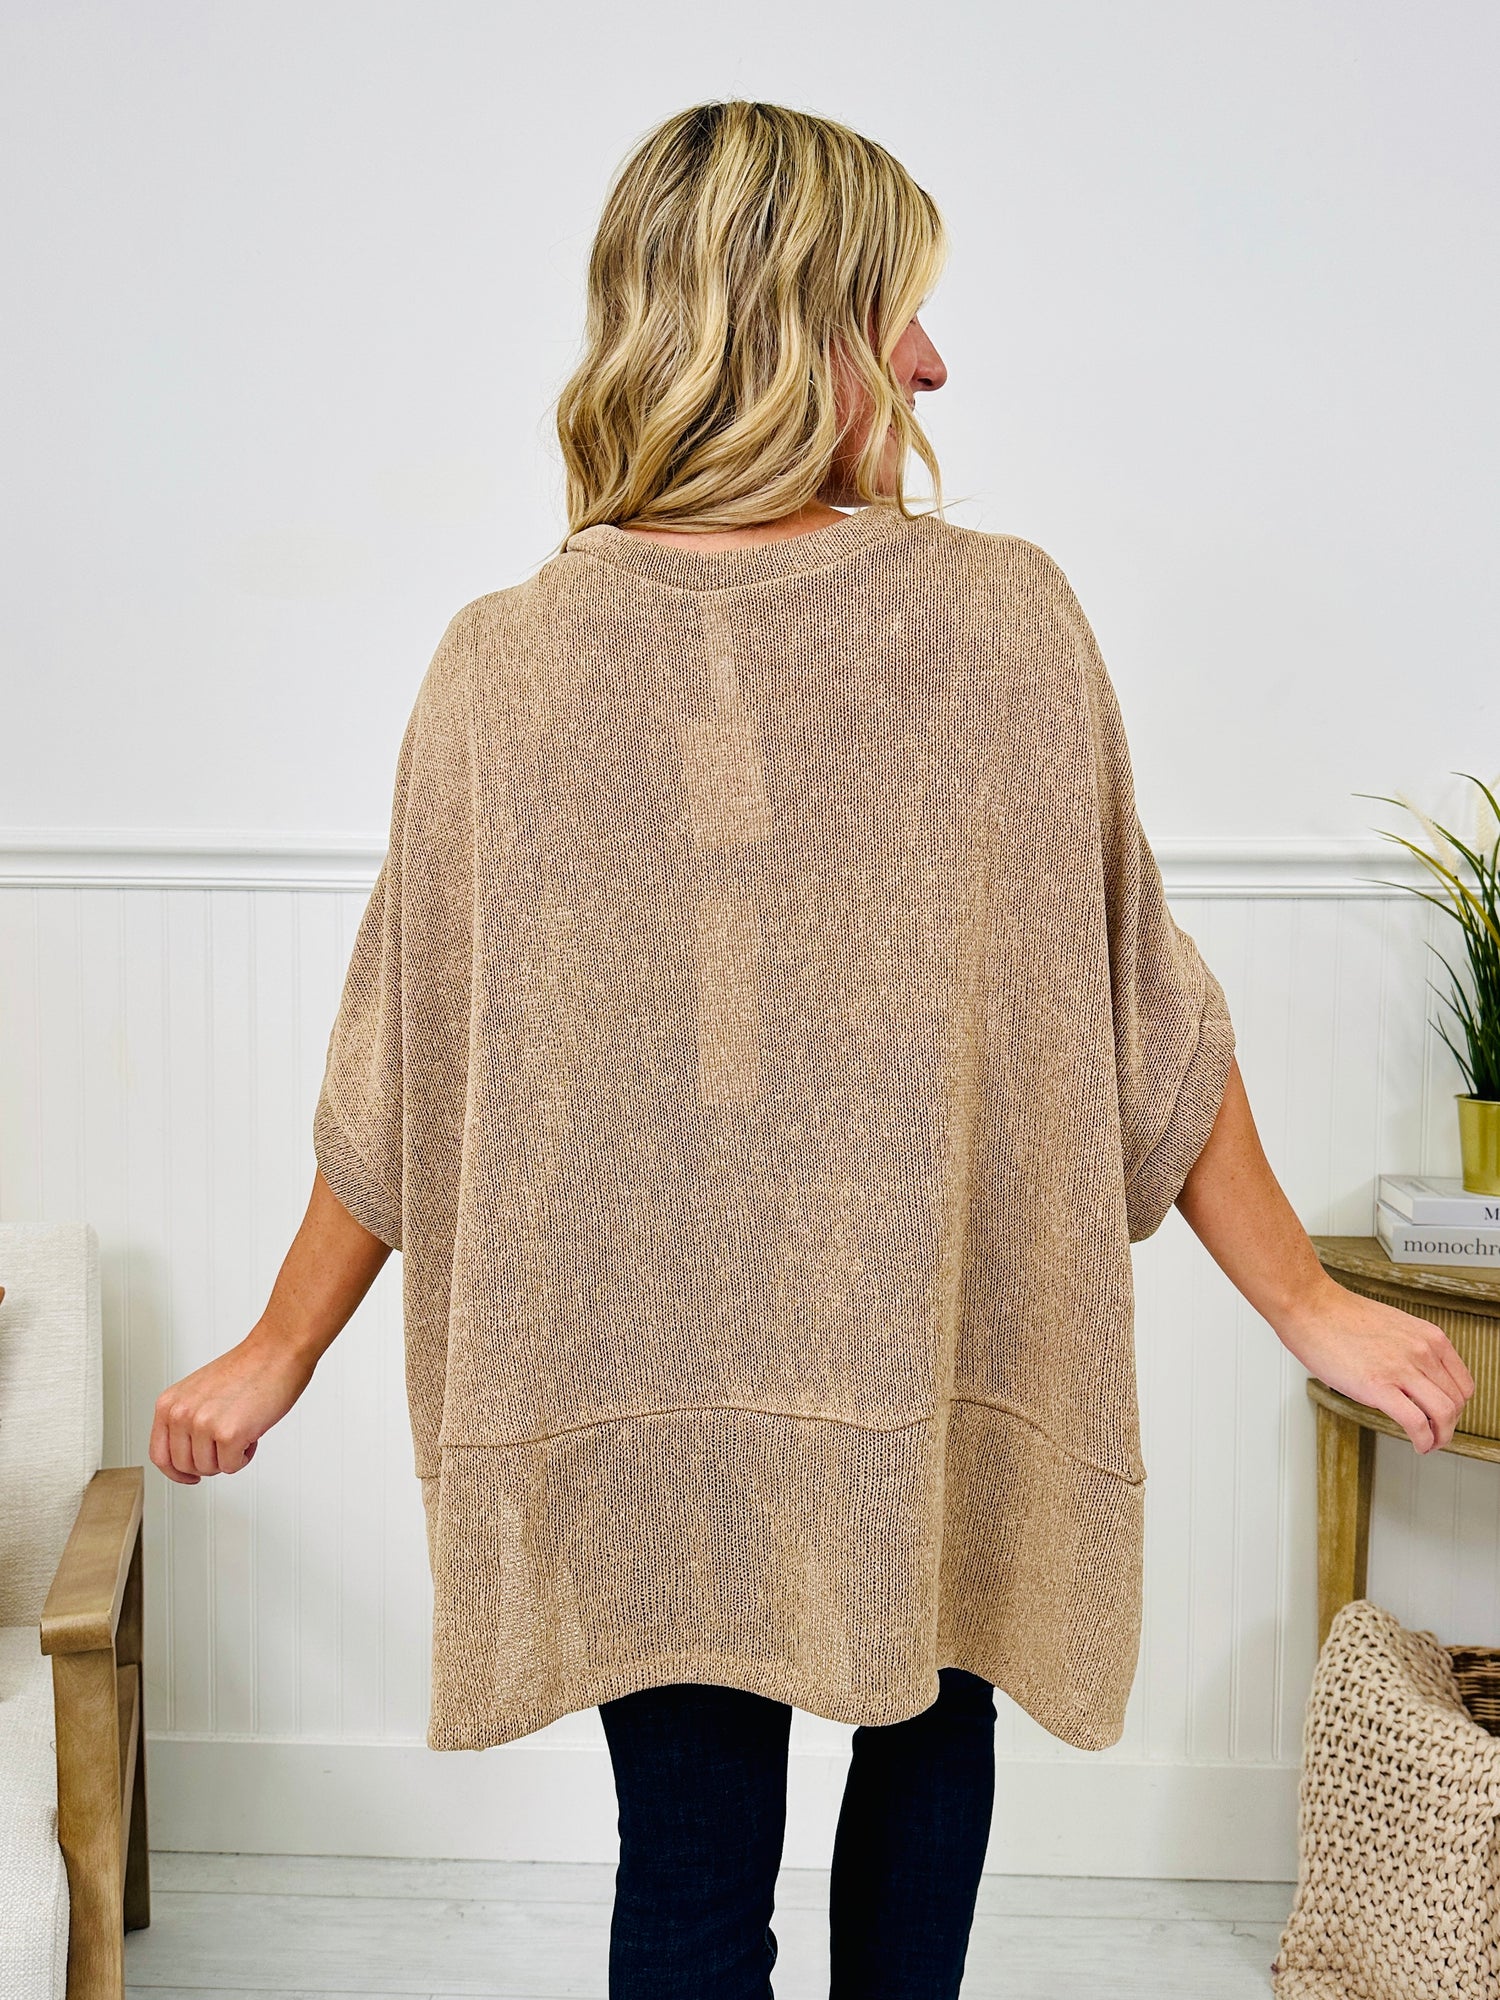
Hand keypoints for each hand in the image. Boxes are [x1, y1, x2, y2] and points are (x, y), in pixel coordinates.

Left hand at [150, 1326, 316, 1483]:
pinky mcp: (228, 1434)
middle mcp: (181, 1414)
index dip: (175, 1472)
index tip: (188, 1475)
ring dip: (229, 1457)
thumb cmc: (248, 1368)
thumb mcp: (199, 1392)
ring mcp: (203, 1424)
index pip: (160, 1455)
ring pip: (209, 1469)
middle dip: (210, 1462)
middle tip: (227, 1444)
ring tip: (242, 1430)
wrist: (277, 1351)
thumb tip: (187, 1451)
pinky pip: (231, 1466)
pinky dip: (245, 1456)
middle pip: (185, 1466)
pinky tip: (251, 1433)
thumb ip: (186, 1420)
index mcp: (169, 1403)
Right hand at [1274, 1276, 1475, 1452]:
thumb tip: (1418, 1380)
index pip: (1464, 1384)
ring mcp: (1401, 1368)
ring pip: (1445, 1415)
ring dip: (1441, 1437)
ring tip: (1430, 1444)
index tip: (1444, 1415)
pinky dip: (1424, 1441)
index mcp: (1429, 1336)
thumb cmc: (1339, 1316)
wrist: (1309, 1306)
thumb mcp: (1394, 1326)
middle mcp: (1422, 1351)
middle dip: (1449, 1424)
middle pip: (1457, 1402)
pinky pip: (1416, 1423)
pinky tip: (1418, 1444)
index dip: (1457, 1406)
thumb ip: (1412, 1350)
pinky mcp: (1378, 1386)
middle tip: (1436, 1433)